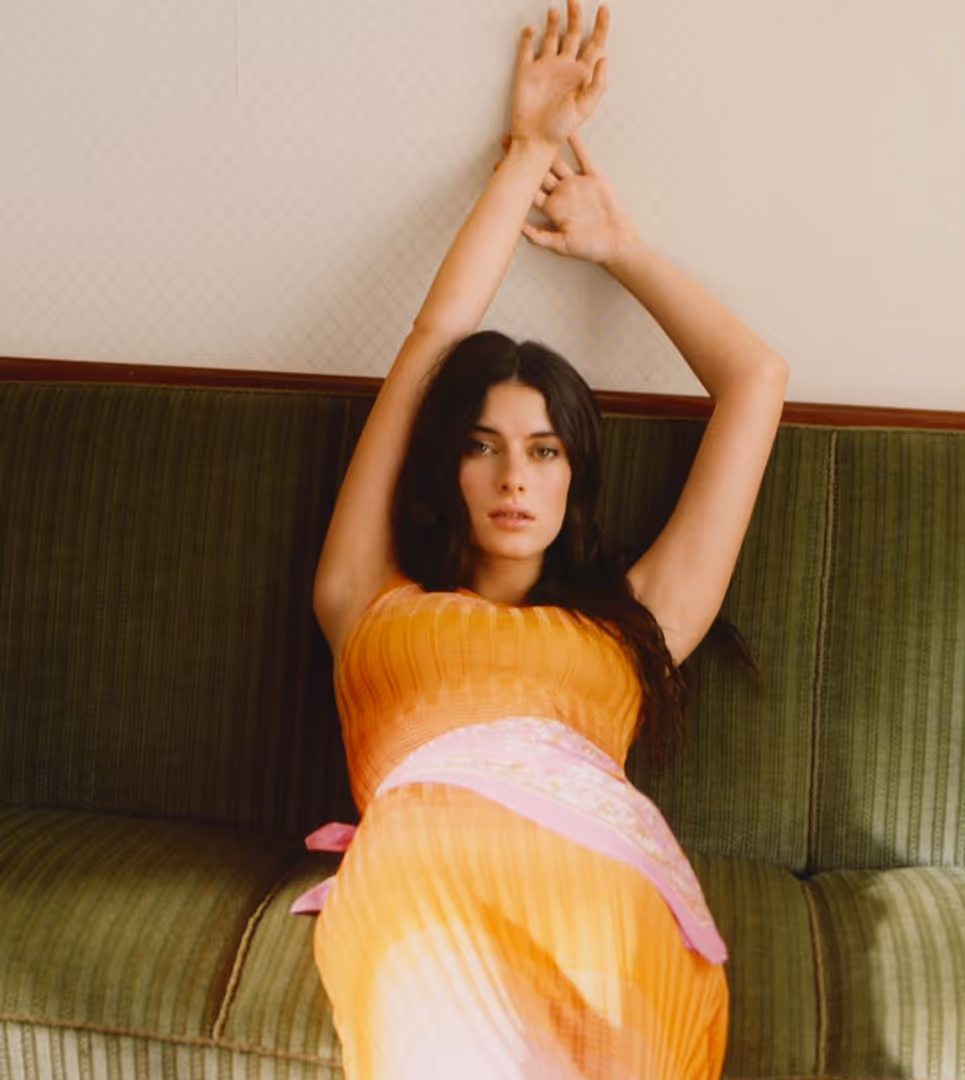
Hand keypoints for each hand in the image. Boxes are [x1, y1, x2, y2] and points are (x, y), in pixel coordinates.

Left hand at [495, 131, 636, 265]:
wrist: (616, 243)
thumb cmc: (589, 248)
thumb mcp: (561, 245)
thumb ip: (539, 237)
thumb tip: (517, 228)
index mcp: (552, 208)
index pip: (529, 190)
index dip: (515, 178)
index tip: (498, 166)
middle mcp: (562, 193)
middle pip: (538, 172)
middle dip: (524, 157)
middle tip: (506, 140)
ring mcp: (576, 184)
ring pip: (557, 161)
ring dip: (545, 146)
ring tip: (531, 130)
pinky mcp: (593, 178)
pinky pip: (583, 158)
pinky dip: (576, 144)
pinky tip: (566, 130)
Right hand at [510, 1, 608, 148]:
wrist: (535, 140)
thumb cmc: (561, 128)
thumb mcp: (585, 108)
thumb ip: (597, 84)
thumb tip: (604, 58)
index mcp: (581, 74)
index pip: (594, 44)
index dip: (601, 26)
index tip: (604, 8)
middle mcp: (564, 67)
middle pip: (573, 34)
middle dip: (576, 16)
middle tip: (574, 0)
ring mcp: (545, 68)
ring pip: (551, 37)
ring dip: (553, 23)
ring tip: (555, 10)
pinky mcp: (526, 72)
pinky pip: (527, 49)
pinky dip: (528, 37)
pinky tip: (532, 28)